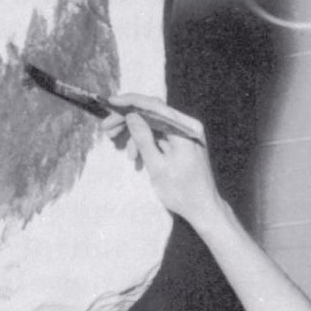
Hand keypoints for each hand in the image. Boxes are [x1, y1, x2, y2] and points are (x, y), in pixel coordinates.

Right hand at [101, 94, 222, 228]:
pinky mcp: (182, 141)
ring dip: (135, 134)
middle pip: (152, 113)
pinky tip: (134, 156)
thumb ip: (144, 138)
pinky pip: (160, 134)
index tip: (110, 102)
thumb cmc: (182, 192)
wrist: (203, 208)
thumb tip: (131, 115)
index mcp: (185, 130)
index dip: (130, 102)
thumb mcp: (157, 167)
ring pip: (154, 124)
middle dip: (128, 119)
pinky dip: (145, 142)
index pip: (154, 106)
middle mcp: (188, 126)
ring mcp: (186, 133)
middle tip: (107, 129)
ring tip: (121, 149)